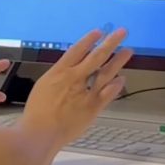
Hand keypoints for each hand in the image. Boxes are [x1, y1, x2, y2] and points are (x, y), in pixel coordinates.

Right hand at [21, 28, 132, 146]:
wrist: (40, 133)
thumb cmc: (37, 111)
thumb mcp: (43, 85)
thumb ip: (58, 76)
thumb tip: (69, 69)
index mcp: (59, 72)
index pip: (77, 50)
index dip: (89, 40)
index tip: (99, 31)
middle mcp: (74, 79)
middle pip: (96, 56)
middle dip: (110, 42)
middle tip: (121, 32)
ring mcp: (85, 93)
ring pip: (106, 73)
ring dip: (118, 61)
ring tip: (128, 51)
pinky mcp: (92, 108)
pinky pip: (108, 94)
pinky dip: (116, 86)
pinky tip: (122, 79)